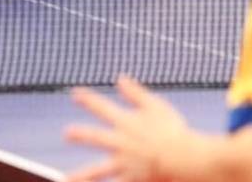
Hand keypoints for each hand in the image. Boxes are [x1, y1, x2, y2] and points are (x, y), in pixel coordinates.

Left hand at [65, 76, 201, 181]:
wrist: (184, 160)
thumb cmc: (173, 132)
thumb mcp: (156, 106)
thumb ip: (136, 93)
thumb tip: (120, 79)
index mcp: (126, 123)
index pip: (102, 108)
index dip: (88, 100)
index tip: (75, 94)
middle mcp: (121, 143)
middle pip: (95, 137)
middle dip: (80, 135)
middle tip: (68, 133)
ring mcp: (125, 164)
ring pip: (98, 171)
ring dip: (82, 175)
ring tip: (67, 179)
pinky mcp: (132, 180)